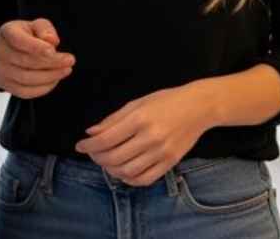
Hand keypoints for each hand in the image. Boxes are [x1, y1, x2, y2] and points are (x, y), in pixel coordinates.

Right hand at [0, 19, 73, 99]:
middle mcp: (1, 51)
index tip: (54, 50)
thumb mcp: (38, 25)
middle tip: (70, 60)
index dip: (37, 47)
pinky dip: (43, 88)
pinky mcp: (7, 85)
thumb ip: (45, 29)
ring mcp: (2, 70)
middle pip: (26, 61)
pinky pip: (25, 92)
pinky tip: (54, 80)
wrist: (12, 48)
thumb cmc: (29, 35)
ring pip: (26, 79)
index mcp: (8, 32)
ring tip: (65, 70)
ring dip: (50, 76)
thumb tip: (50, 40)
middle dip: (51, 62)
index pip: (19, 41)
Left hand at [76, 83, 216, 186]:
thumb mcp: (138, 102)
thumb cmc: (167, 100)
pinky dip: (129, 179)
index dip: (88, 146)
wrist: (199, 107)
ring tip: (106, 162)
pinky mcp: (170, 162)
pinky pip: (144, 179)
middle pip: (113, 157)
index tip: (80, 146)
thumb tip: (91, 133)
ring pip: (126, 171)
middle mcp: (150, 137)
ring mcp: (161, 152)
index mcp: (140, 118)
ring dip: (110, 170)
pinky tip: (123, 171)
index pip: (106, 139)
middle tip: (92, 153)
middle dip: (96, 157)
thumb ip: (113, 119)